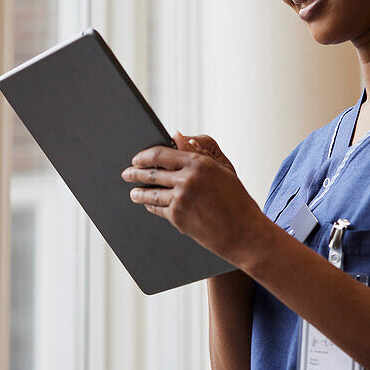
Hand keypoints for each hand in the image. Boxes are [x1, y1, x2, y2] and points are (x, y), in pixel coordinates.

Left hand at [121, 131, 271, 265]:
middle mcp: (187, 179)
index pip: (160, 154)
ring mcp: (180, 199)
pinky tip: (148, 204)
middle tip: (126, 174)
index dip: (144, 156)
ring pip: (150, 193)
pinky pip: (158, 208)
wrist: (244, 232)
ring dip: (138, 192)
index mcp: (198, 163)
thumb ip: (198, 152)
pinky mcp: (178, 218)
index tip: (136, 158)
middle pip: (151, 173)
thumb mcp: (222, 170)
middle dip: (134, 173)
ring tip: (133, 192)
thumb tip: (176, 137)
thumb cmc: (236, 199)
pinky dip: (151, 205)